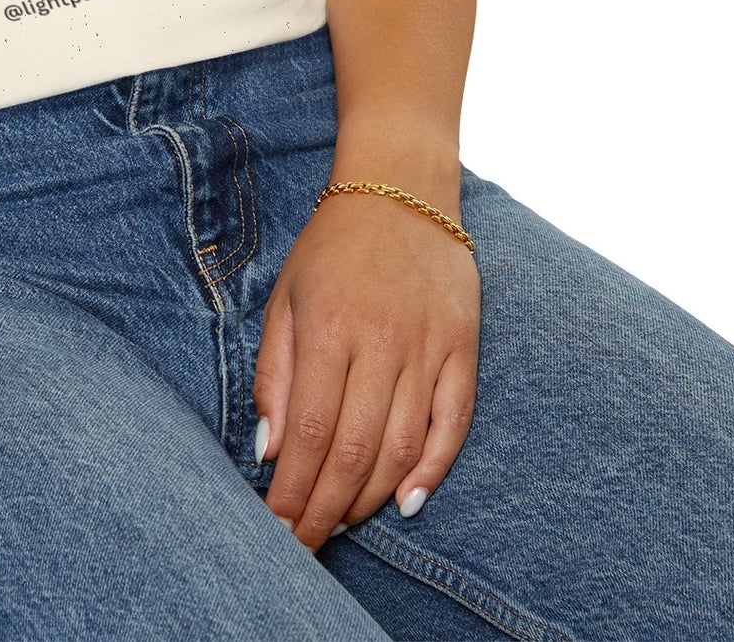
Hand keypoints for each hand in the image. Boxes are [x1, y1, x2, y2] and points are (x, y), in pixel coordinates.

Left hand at [252, 184, 480, 549]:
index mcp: (329, 328)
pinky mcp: (464, 347)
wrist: (400, 189)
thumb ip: (275, 374)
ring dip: (370, 497)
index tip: (277, 526)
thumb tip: (269, 449)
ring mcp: (428, 346)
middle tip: (306, 544)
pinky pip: (453, 423)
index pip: (310, 431)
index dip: (294, 489)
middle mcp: (381, 342)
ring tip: (343, 523)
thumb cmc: (331, 248)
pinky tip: (407, 502)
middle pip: (354, 450)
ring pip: (402, 446)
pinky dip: (433, 469)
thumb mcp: (285, 298)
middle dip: (326, 508)